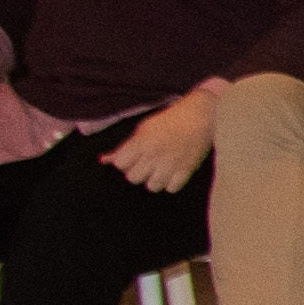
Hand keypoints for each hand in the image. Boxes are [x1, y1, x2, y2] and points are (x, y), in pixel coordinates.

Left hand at [102, 86, 219, 194]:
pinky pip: (172, 188)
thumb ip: (123, 147)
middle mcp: (154, 154)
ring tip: (159, 170)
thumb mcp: (143, 129)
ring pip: (152, 186)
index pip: (120, 164)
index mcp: (142, 142)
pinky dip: (171, 183)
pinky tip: (172, 173)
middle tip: (146, 164)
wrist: (200, 116)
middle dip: (137, 172)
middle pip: (134, 178)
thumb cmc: (169, 120)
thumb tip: (103, 160)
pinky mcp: (187, 169)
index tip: (131, 157)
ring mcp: (171, 163)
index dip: (124, 162)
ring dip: (154, 179)